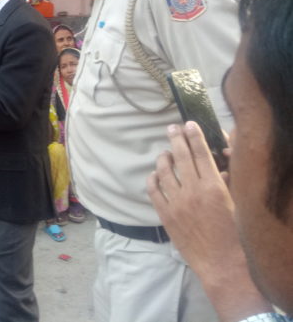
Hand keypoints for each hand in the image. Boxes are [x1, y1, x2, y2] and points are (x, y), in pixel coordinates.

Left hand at [148, 122, 271, 321]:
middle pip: (181, 157)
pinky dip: (152, 179)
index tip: (189, 124)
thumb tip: (219, 167)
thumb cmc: (236, 237)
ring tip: (165, 152)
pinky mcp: (165, 215)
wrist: (223, 266)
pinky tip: (154, 174)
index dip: (194, 136)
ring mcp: (176, 203)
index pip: (201, 154)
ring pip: (164, 172)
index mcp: (213, 187)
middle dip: (176, 139)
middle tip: (172, 128)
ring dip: (164, 158)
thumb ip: (227, 184)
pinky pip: (153, 191)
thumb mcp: (237, 206)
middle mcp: (192, 192)